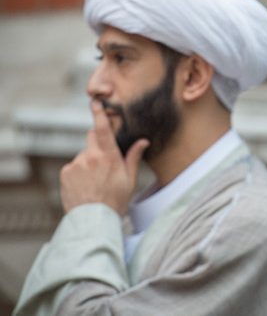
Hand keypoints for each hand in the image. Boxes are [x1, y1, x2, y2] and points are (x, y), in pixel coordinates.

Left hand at [60, 100, 148, 215]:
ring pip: (84, 155)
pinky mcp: (65, 173)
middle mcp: (90, 156)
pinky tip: (86, 186)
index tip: (95, 102)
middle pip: (92, 139)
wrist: (94, 220)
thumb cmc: (116, 200)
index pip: (102, 129)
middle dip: (98, 145)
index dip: (98, 114)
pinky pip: (74, 167)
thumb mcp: (129, 179)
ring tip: (95, 182)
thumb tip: (143, 141)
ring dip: (88, 162)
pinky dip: (79, 173)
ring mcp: (76, 164)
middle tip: (105, 163)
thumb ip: (133, 157)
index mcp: (108, 156)